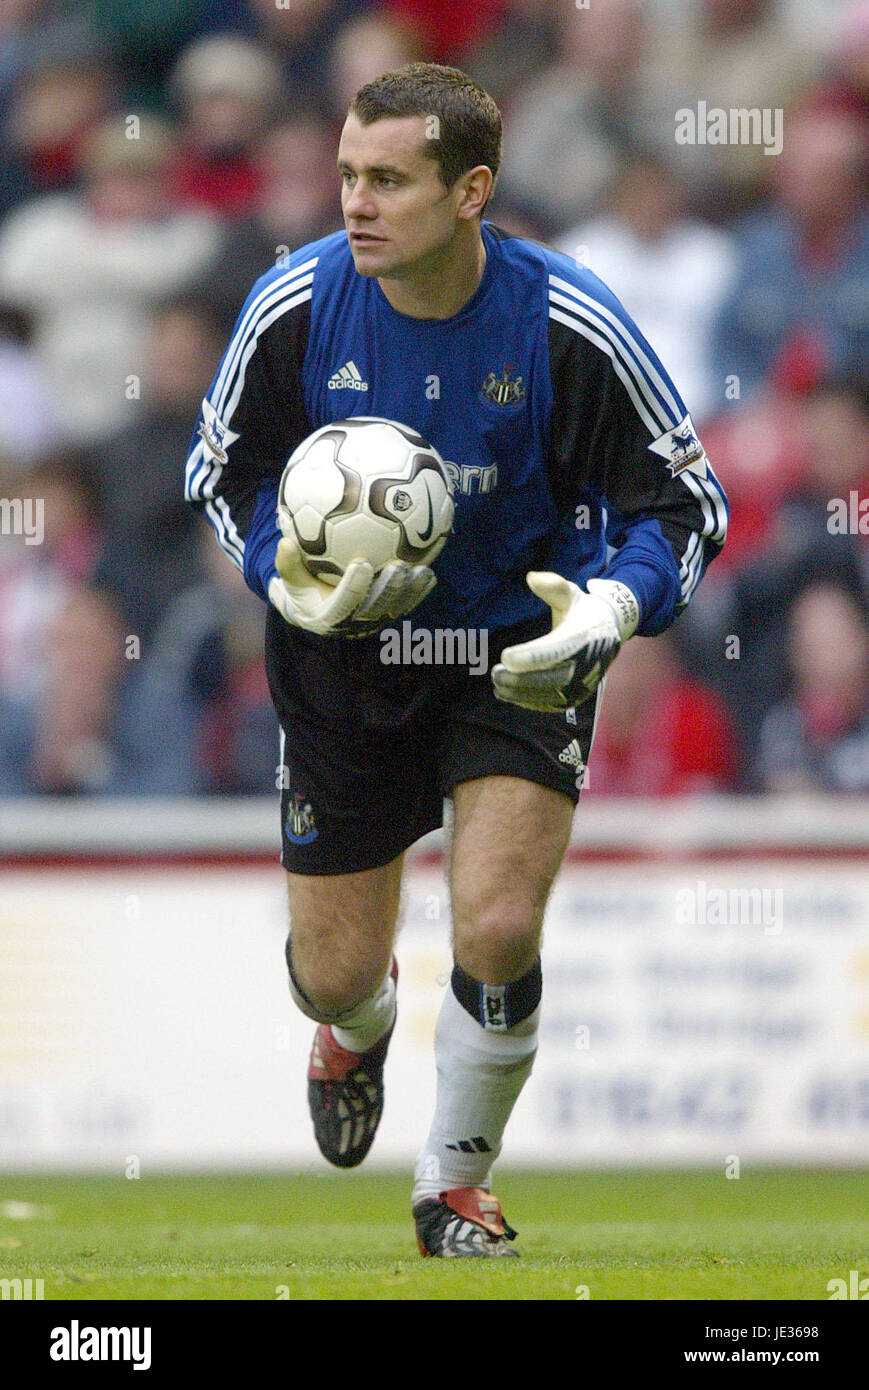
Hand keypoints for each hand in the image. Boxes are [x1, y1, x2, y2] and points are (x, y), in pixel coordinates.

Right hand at [268, 534, 435, 635]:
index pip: (344, 604)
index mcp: (330, 618)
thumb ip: (288, 566)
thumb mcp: (290, 582)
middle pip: (376, 608)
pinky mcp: (388, 617)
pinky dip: (419, 592)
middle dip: (389, 589)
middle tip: (399, 566)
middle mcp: (354, 625)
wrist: (318, 614)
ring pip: (396, 609)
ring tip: (422, 570)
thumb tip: (285, 543)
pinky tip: (430, 572)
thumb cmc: (304, 593)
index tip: (361, 563)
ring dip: (411, 591)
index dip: (354, 586)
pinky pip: (406, 605)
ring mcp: (374, 622)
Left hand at [491, 574, 638, 710]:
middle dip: (521, 680)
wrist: (609, 632)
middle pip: (552, 678)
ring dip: (521, 693)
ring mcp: (584, 682)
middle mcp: (587, 662)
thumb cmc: (582, 611)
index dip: (531, 656)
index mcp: (584, 636)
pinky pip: (553, 703)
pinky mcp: (578, 695)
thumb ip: (553, 586)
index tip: (506, 657)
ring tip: (498, 684)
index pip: (556, 650)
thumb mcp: (572, 593)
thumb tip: (531, 578)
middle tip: (496, 674)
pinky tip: (508, 695)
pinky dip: (529, 701)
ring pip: (551, 695)